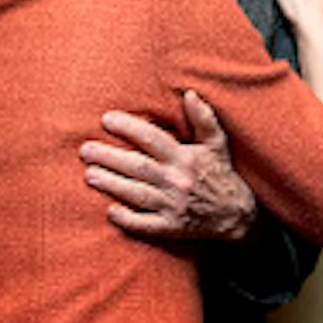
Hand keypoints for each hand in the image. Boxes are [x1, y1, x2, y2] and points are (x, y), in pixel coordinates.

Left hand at [79, 91, 256, 241]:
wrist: (237, 215)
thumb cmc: (221, 174)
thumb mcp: (217, 144)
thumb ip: (203, 119)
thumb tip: (190, 94)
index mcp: (185, 158)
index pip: (153, 139)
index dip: (128, 128)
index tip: (107, 120)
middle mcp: (177, 181)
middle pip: (138, 167)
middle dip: (109, 157)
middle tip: (85, 150)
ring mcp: (174, 206)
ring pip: (137, 194)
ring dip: (111, 184)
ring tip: (89, 175)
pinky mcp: (171, 228)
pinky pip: (146, 225)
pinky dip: (128, 219)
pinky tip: (110, 212)